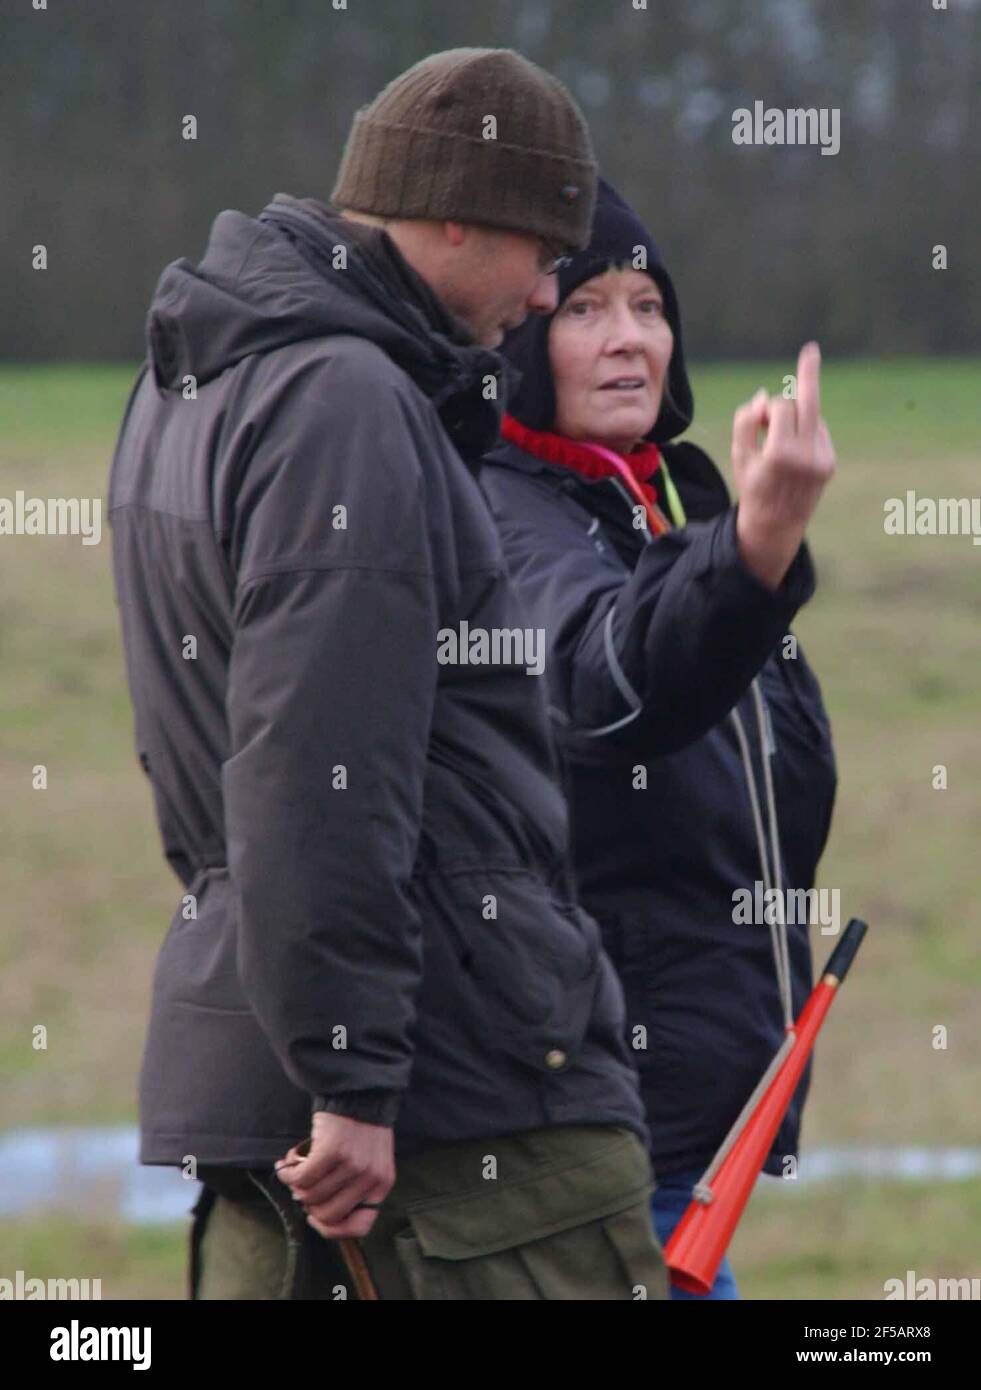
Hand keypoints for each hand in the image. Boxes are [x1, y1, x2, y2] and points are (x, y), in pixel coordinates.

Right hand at [274, 1110, 394, 1238]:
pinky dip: (289, 1173)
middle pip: (329, 1214)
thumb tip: (317, 1213)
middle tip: (303, 1188)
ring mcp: (351, 1165)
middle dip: (310, 1204)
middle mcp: (369, 1178)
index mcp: (382, 1184)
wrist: (360, 1091)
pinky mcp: (331, 1151)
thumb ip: (354, 1188)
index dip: (333, 1229)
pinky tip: (288, 1163)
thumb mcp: (370, 1162)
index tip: (316, 1217)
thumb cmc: (360, 1129)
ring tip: (295, 1167)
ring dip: (296, 1185)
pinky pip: (301, 1177)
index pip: (360, 1227)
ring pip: (311, 1195)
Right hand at [731, 342, 835, 589]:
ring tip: (779, 442)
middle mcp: (807, 456)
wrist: (776, 525)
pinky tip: (795, 451)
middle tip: (811, 349)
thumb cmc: (753, 485)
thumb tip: (766, 395)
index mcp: (781, 454)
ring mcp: (822, 460)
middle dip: (808, 375)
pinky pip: (818, 431)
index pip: (779, 408)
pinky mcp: (830, 463)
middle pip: (807, 403)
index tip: (756, 413)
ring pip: (811, 417)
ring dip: (794, 419)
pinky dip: (805, 432)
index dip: (765, 408)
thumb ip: (746, 421)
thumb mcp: (739, 455)